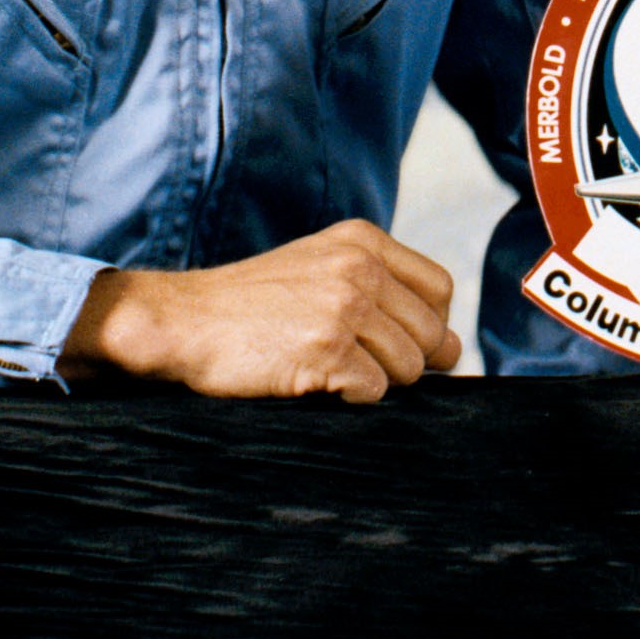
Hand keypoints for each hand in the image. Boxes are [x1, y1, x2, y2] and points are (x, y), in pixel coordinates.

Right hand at [64, 220, 458, 401]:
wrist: (185, 321)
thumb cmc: (253, 304)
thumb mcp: (319, 267)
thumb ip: (381, 290)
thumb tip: (453, 349)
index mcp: (363, 241)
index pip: (440, 290)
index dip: (430, 326)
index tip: (402, 344)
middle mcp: (360, 268)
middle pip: (431, 333)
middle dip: (408, 362)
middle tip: (360, 367)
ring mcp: (345, 308)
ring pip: (408, 367)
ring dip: (377, 382)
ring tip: (330, 371)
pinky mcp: (327, 351)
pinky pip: (373, 391)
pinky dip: (349, 397)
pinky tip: (313, 381)